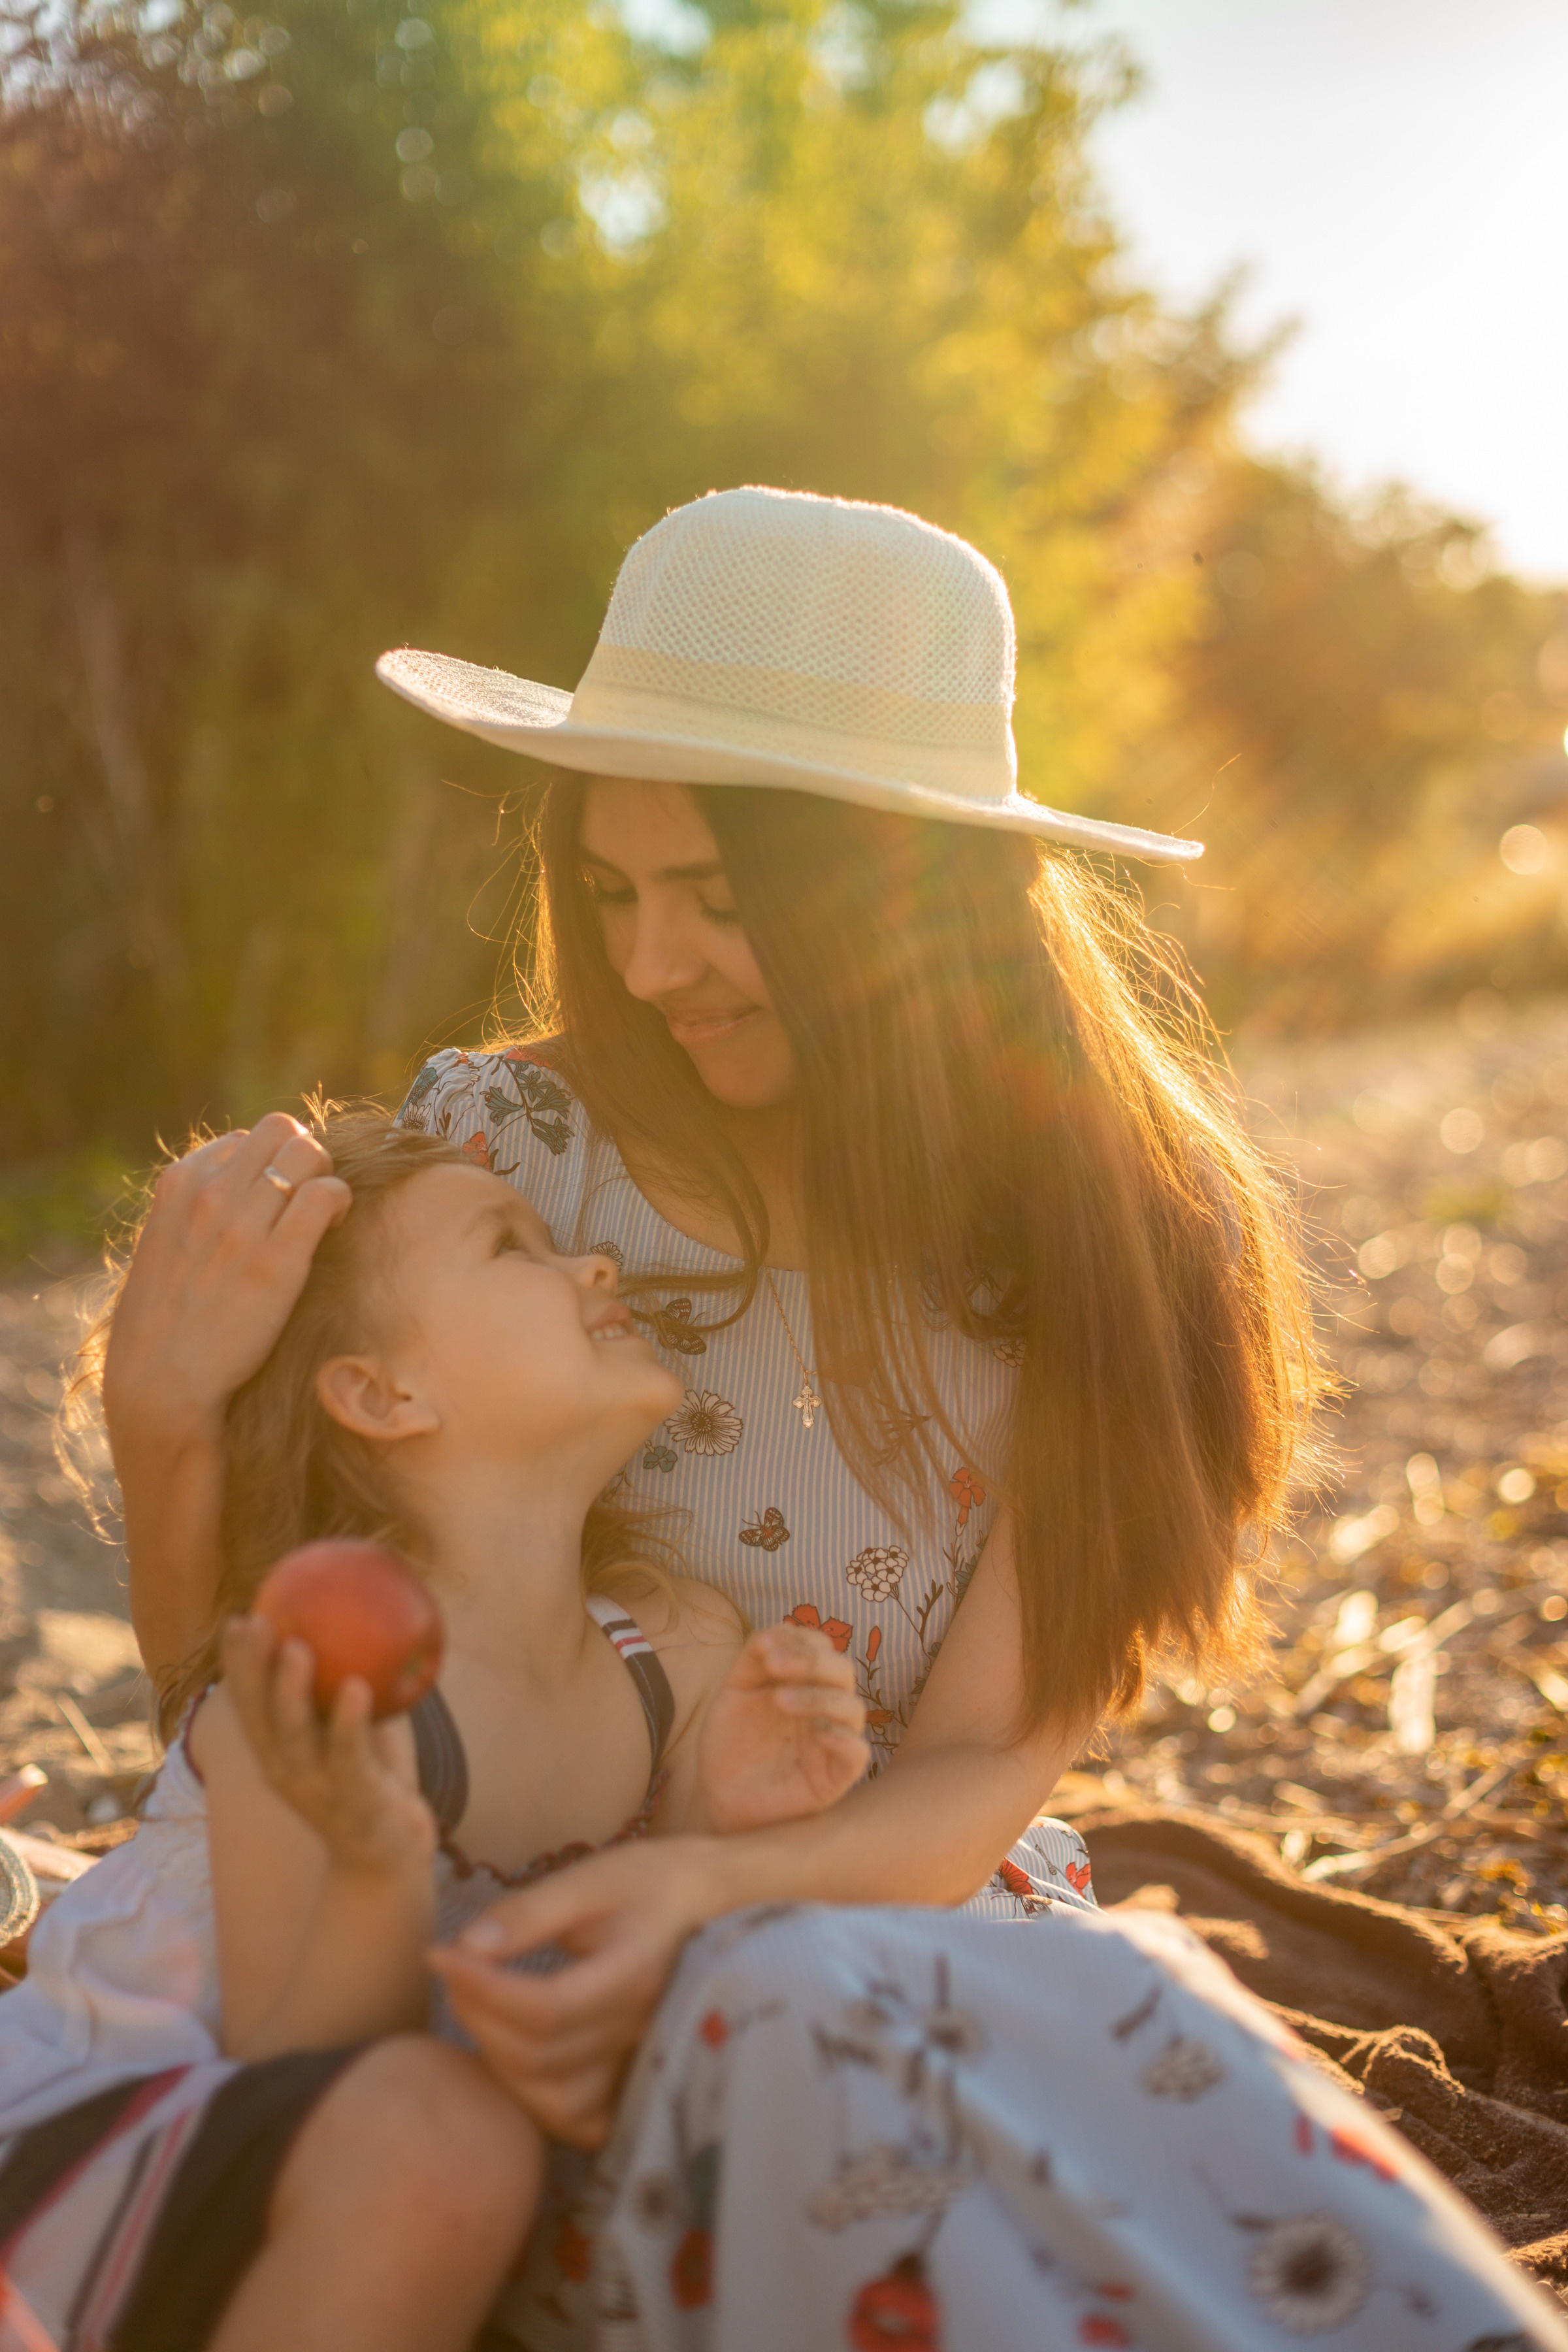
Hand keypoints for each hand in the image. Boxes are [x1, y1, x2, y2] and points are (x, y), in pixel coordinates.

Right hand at [102, 1113, 349, 1451]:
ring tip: (323, 1217)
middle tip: (309, 1198)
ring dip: (327, 1177)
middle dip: (305, 1156)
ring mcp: (243, 1225)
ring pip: (310, 1153)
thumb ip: (196, 1210)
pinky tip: (333, 1229)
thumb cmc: (166, 1322)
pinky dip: (340, 1202)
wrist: (160, 1382)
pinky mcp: (277, 1261)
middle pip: (282, 1130)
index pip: (245, 1137)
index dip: (270, 1163)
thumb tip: (239, 1187)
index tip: (277, 1197)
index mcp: (179, 1185)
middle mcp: (210, 1194)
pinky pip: (327, 1195)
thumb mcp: (165, 1246)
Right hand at [223, 1615, 433, 1878]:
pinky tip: (357, 1687)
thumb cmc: (371, 1780)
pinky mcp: (354, 1801)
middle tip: (255, 1621)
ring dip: (292, 1692)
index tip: (238, 1618)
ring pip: (295, 1737)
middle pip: (258, 1717)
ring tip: (297, 1647)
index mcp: (277, 1753)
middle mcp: (286, 1771)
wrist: (388, 1858)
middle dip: (252, 1669)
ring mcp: (317, 1789)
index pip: (248, 1705)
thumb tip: (362, 1619)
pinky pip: (349, 1756)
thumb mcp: (355, 1729)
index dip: (239, 1664)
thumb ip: (348, 1685)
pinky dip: (349, 1721)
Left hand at [428, 1835, 722, 2147]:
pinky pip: (579, 2121)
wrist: (707, 1903)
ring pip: (553, 2100)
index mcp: (632, 1975)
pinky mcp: (633, 2083)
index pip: (545, 2009)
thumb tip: (467, 1945)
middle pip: (539, 2056)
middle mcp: (638, 2031)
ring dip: (498, 2059)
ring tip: (478, 2008)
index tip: (441, 1954)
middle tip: (454, 1969)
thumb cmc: (647, 1883)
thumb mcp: (591, 1879)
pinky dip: (537, 2101)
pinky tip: (515, 2058)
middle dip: (478, 2015)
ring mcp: (639, 2065)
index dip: (482, 1989)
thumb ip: (529, 1913)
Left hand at [693, 1623, 868, 1833]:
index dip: (799, 1640)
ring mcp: (834, 1741)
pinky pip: (857, 1754)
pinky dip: (843, 1739)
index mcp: (806, 1683)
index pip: (822, 1648)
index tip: (765, 1645)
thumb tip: (777, 1629)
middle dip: (810, 1661)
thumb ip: (753, 1659)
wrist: (721, 1795)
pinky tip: (819, 1734)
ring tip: (778, 1699)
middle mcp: (826, 1708)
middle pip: (843, 1672)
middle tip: (774, 1664)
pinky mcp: (836, 1776)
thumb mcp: (736, 1693)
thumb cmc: (734, 1743)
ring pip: (852, 1708)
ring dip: (818, 1697)